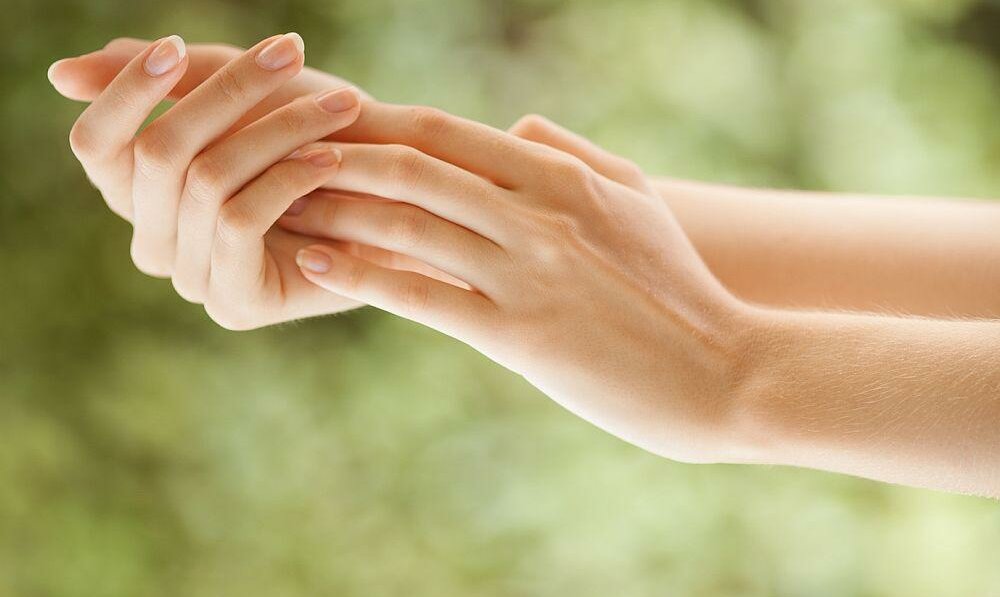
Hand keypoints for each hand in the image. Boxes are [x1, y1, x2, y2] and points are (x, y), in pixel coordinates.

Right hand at [60, 33, 376, 328]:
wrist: (395, 218)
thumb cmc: (320, 148)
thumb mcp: (246, 102)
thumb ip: (170, 85)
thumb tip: (58, 75)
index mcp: (142, 196)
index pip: (97, 145)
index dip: (126, 93)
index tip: (175, 46)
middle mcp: (154, 242)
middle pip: (159, 151)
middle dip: (229, 91)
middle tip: (291, 49)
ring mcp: (192, 278)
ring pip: (205, 181)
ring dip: (277, 129)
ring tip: (338, 105)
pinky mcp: (235, 303)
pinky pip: (239, 221)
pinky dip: (288, 179)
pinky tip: (331, 158)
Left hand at [279, 108, 757, 462]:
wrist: (725, 372)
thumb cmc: (680, 288)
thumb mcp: (638, 201)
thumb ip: (574, 154)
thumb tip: (515, 125)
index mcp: (563, 176)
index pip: (448, 134)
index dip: (377, 122)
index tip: (323, 121)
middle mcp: (539, 213)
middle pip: (414, 168)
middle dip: (338, 154)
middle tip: (275, 151)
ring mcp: (529, 272)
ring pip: (409, 224)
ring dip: (334, 209)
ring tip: (276, 203)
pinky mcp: (521, 334)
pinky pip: (424, 296)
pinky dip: (360, 276)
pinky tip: (311, 265)